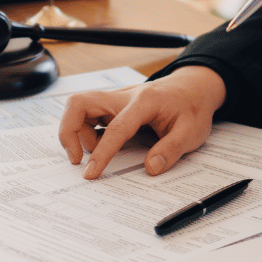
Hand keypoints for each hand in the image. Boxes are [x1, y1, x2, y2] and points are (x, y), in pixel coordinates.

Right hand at [58, 67, 225, 179]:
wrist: (192, 89)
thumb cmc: (191, 108)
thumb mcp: (191, 132)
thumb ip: (171, 150)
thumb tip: (151, 168)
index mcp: (144, 101)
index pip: (115, 128)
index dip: (101, 152)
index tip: (91, 172)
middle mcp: (123, 97)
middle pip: (79, 103)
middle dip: (69, 132)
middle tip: (77, 158)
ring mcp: (114, 100)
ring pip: (78, 109)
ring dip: (78, 133)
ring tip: (98, 151)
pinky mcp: (110, 107)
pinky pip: (86, 116)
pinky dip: (85, 132)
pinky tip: (101, 144)